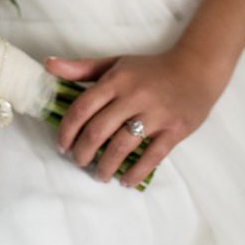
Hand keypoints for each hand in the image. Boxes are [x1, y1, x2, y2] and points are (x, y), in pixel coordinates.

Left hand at [44, 45, 233, 187]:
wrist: (196, 70)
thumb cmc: (150, 69)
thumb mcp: (116, 63)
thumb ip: (82, 68)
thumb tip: (48, 64)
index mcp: (117, 80)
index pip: (82, 108)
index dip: (67, 130)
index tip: (62, 145)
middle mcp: (134, 96)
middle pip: (98, 131)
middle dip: (83, 152)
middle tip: (79, 161)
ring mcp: (155, 115)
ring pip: (121, 147)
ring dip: (105, 167)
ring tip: (99, 175)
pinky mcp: (174, 131)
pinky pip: (151, 158)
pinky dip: (134, 173)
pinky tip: (124, 181)